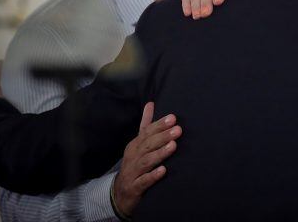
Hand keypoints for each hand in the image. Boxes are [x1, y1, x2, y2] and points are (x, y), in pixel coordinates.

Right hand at [112, 102, 182, 216]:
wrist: (120, 193)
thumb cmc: (134, 164)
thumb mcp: (138, 143)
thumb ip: (146, 124)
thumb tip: (151, 103)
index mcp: (135, 145)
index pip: (147, 132)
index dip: (159, 125)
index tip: (173, 118)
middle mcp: (133, 157)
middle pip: (148, 145)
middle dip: (162, 137)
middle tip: (178, 130)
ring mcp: (133, 172)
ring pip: (146, 161)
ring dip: (159, 153)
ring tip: (173, 146)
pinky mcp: (134, 187)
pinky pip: (143, 181)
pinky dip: (152, 176)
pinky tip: (163, 170)